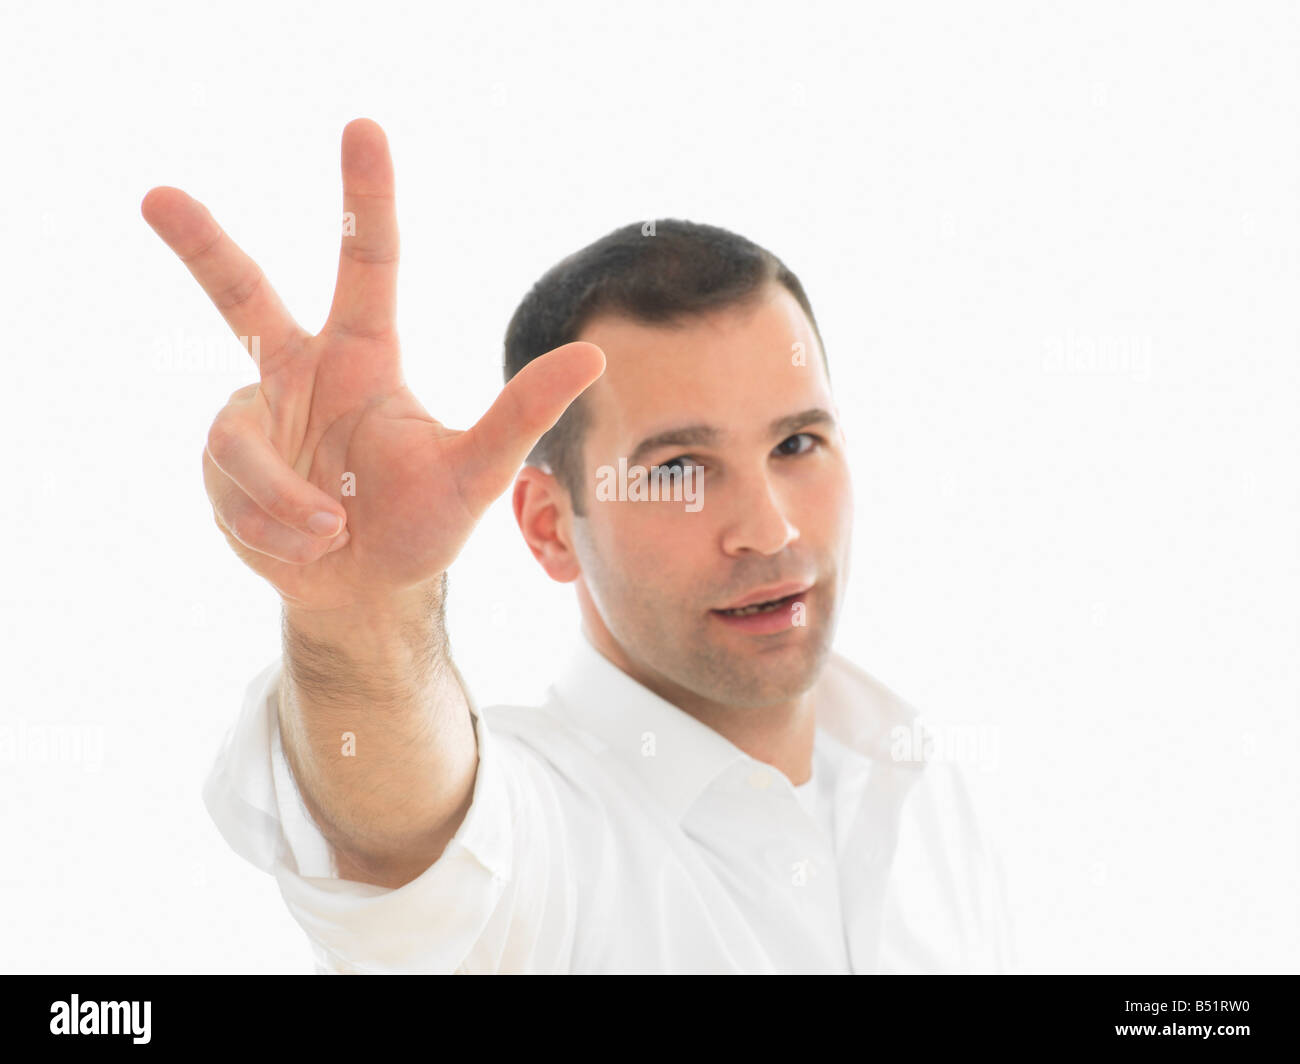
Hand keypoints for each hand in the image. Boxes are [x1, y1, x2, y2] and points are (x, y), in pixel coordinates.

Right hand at [142, 119, 603, 610]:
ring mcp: (254, 418)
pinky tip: (302, 543)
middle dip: (200, 245)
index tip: (363, 128)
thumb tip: (592, 355)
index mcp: (364, 357)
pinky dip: (274, 527)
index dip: (366, 197)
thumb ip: (522, 414)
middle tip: (157, 195)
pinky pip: (233, 488)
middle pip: (243, 296)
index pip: (367, 262)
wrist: (363, 592)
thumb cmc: (423, 524)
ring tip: (332, 531)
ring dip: (288, 500)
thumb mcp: (476, 474)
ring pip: (243, 444)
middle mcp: (301, 373)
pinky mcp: (220, 466)